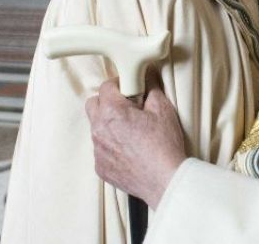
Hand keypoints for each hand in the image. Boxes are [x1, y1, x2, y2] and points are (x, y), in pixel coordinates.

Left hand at [85, 73, 186, 208]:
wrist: (165, 180)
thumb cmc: (164, 145)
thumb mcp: (163, 109)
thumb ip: (151, 88)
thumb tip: (146, 78)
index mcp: (112, 112)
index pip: (106, 86)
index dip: (120, 84)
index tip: (130, 90)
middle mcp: (99, 130)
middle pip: (93, 105)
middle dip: (107, 102)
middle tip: (126, 107)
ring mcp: (97, 151)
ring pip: (96, 128)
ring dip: (108, 125)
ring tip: (131, 132)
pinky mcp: (100, 168)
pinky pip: (100, 149)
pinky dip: (111, 146)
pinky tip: (130, 150)